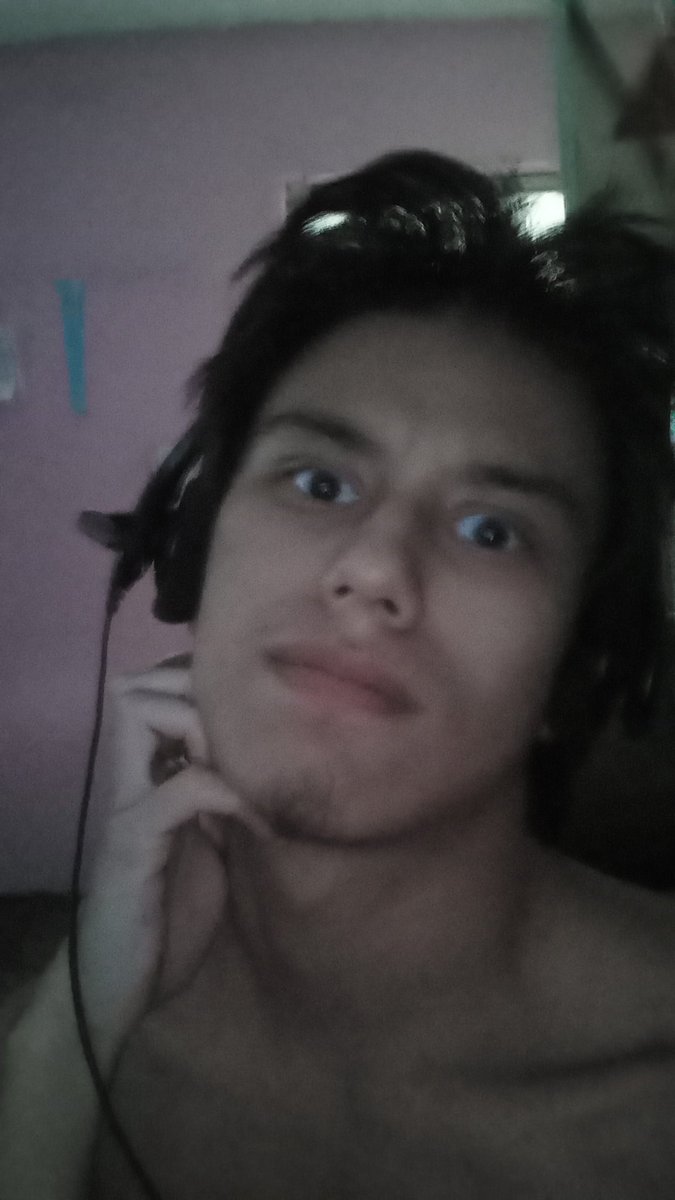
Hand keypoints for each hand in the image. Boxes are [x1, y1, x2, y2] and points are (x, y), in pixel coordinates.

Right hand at [73, 655, 267, 1055]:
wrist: (116, 991)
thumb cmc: (168, 924)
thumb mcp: (212, 852)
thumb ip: (227, 807)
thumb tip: (282, 774)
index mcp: (149, 781)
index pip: (158, 694)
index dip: (203, 688)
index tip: (263, 724)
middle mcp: (131, 783)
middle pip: (141, 689)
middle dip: (200, 691)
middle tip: (256, 736)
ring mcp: (128, 809)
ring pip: (142, 714)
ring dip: (206, 725)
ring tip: (254, 766)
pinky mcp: (131, 846)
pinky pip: (181, 789)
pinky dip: (231, 794)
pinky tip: (265, 826)